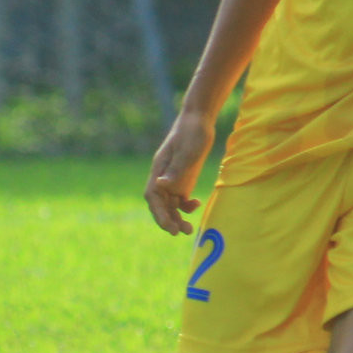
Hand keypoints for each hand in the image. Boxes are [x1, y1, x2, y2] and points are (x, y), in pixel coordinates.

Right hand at [144, 111, 213, 234]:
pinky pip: (181, 199)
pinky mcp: (184, 179)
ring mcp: (173, 179)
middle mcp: (163, 177)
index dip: (158, 213)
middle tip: (181, 233)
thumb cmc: (192, 131)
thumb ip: (176, 169)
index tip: (169, 226)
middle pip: (160, 204)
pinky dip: (187, 207)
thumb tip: (162, 186)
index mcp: (159, 169)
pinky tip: (196, 205)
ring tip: (189, 230)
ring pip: (170, 205)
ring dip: (177, 218)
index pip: (152, 196)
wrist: (199, 119)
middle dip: (168, 220)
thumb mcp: (187, 151)